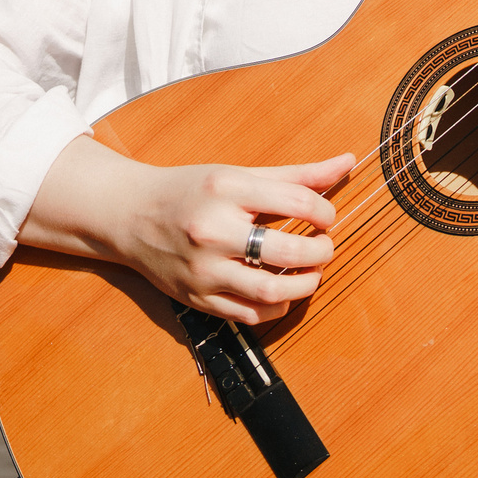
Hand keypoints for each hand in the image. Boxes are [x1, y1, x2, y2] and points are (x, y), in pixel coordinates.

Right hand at [22, 136, 345, 325]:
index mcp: (225, 190)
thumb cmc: (189, 190)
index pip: (298, 204)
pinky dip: (276, 307)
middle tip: (324, 247)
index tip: (326, 217)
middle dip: (321, 252)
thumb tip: (348, 163)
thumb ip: (296, 175)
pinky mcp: (196, 298)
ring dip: (305, 285)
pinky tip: (282, 292)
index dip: (325, 213)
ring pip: (271, 291)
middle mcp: (212, 230)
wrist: (129, 215)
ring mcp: (202, 269)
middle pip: (288, 251)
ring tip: (310, 273)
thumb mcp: (238, 174)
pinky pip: (249, 314)